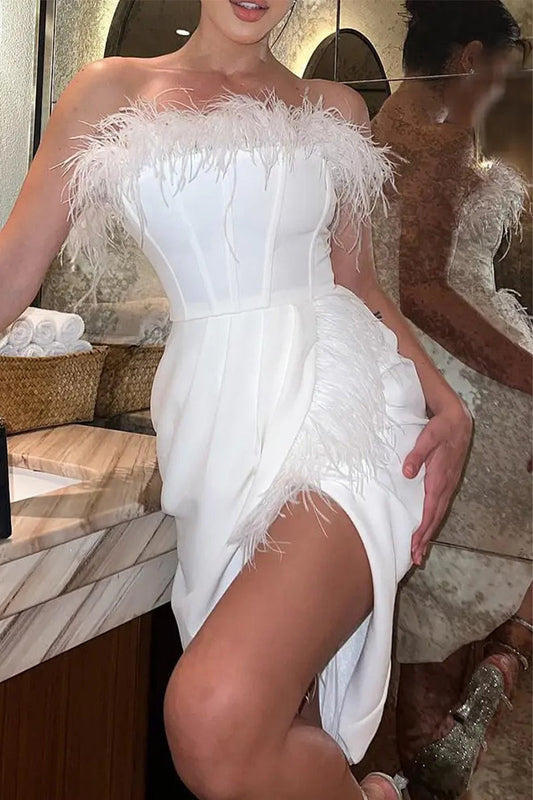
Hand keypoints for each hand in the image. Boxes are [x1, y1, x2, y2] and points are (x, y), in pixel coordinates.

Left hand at [403, 398, 471, 565]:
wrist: (458, 421)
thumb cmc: (440, 428)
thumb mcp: (427, 437)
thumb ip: (416, 455)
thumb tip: (407, 473)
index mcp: (439, 479)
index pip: (430, 510)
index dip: (422, 529)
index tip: (414, 543)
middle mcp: (445, 486)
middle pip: (435, 518)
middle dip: (425, 538)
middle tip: (415, 558)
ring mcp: (447, 485)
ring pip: (438, 514)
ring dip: (429, 533)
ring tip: (420, 551)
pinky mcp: (446, 483)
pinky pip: (439, 507)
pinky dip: (432, 521)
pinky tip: (427, 529)